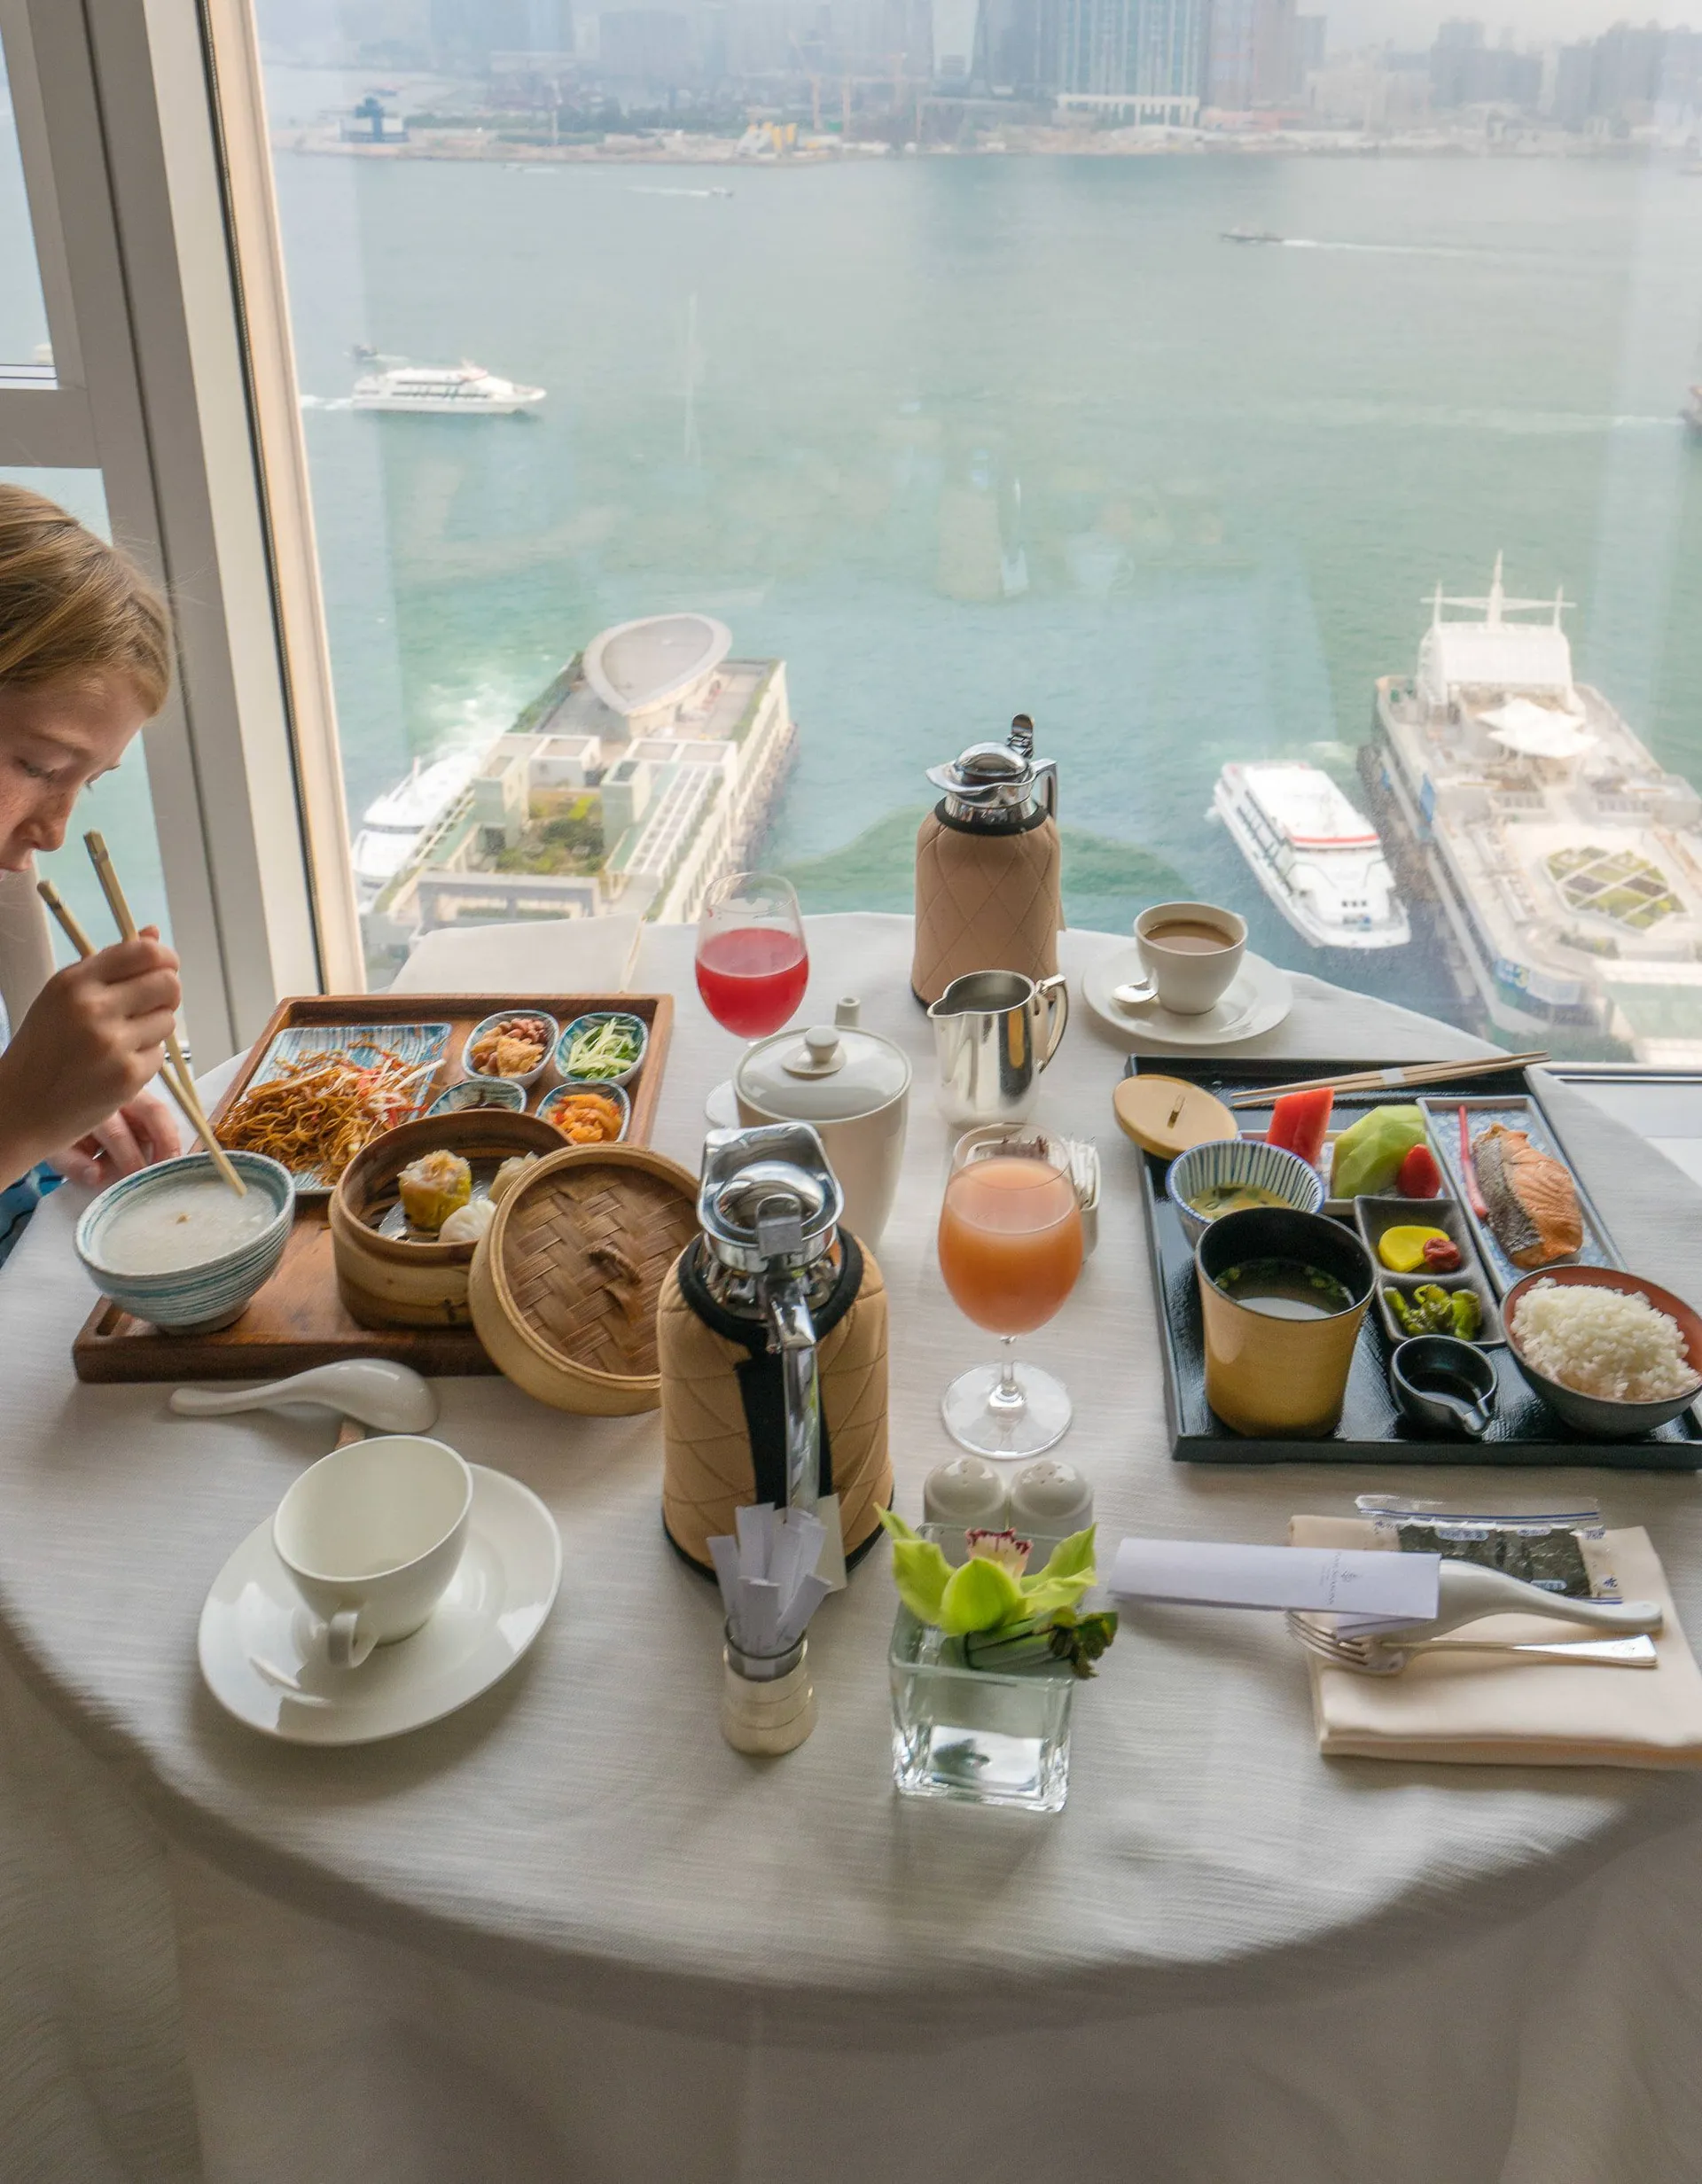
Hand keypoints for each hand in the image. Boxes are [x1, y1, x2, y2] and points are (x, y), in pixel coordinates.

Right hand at [0, 929, 180, 1185]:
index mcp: (75, 982)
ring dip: (154, 1028)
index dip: (164, 959)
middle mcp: (94, 1008)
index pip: (145, 953)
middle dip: (166, 994)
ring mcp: (113, 1043)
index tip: (163, 969)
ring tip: (122, 1040)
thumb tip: (154, 933)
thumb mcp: (64, 997)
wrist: (21, 1106)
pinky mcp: (128, 1076)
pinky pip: (160, 1054)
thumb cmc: (45, 1046)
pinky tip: (117, 1065)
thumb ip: (111, 965)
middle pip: (168, 984)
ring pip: (168, 1020)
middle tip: (148, 1006)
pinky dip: (146, 1058)